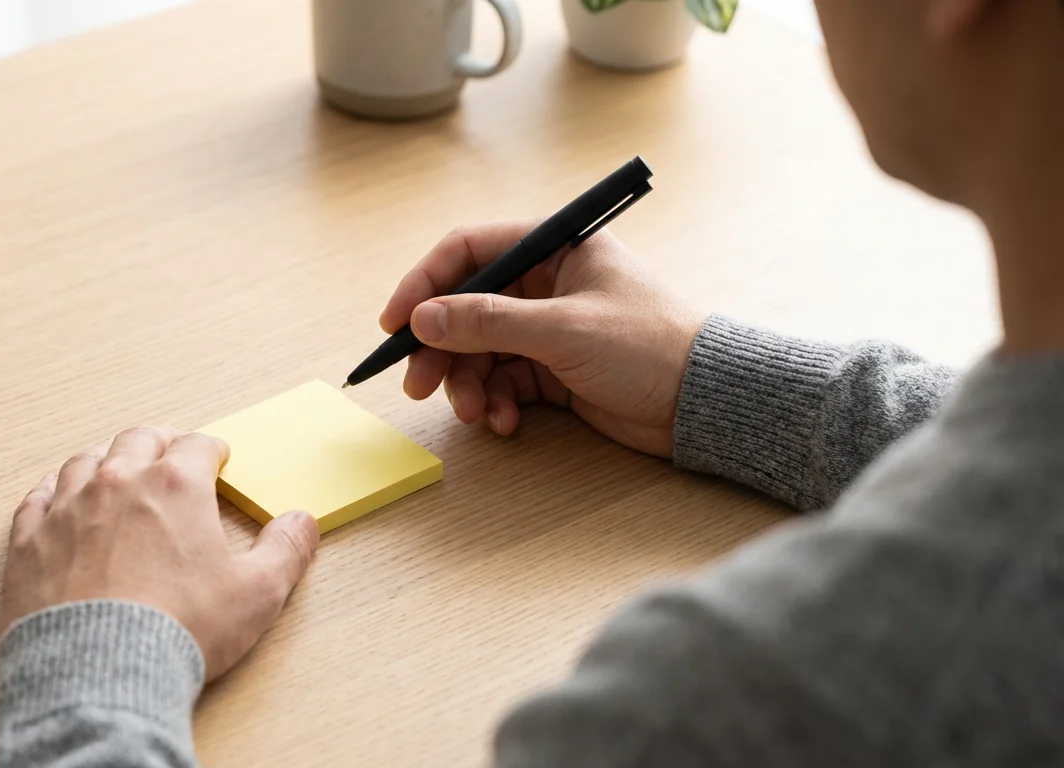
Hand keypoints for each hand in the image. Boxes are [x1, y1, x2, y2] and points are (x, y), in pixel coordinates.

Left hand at [0, 427, 319, 680]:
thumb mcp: (256, 594)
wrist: (98, 673)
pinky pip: (37, 498)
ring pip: (86, 460)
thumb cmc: (177, 630)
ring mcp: (68, 508)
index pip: (199, 445)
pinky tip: (57, 497)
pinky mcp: (30, 541)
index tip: (217, 458)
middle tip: (171, 450)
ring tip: (115, 467)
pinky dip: (52, 492)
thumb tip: (301, 523)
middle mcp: (118, 482)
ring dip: (106, 458)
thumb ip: (285, 551)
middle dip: (161, 442)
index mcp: (177, 485)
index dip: (213, 450)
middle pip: (139, 439)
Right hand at [380, 220, 704, 458]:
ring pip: (480, 351)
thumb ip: (489, 321)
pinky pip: (503, 382)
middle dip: (440, 348)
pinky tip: (506, 422)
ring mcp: (547, 329)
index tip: (395, 322)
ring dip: (467, 384)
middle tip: (418, 385)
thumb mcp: (564, 329)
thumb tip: (424, 317)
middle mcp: (546, 284)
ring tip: (475, 413)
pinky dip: (496, 403)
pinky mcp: (553, 371)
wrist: (704, 404)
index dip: (425, 283)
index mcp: (555, 249)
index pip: (470, 250)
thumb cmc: (651, 347)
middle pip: (466, 307)